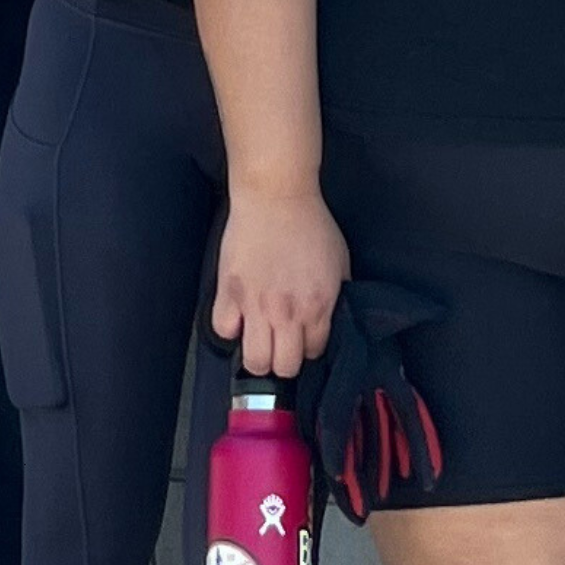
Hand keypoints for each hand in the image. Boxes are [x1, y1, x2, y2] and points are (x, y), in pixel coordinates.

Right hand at [211, 182, 348, 382]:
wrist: (276, 197)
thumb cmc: (311, 224)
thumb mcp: (341, 262)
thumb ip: (339, 296)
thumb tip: (334, 318)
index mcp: (317, 307)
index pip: (314, 353)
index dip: (310, 347)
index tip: (305, 336)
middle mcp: (286, 314)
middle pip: (283, 367)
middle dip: (285, 359)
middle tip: (283, 342)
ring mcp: (254, 306)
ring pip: (253, 361)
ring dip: (258, 354)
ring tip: (261, 337)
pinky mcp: (228, 293)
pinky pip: (223, 331)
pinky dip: (231, 329)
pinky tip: (239, 317)